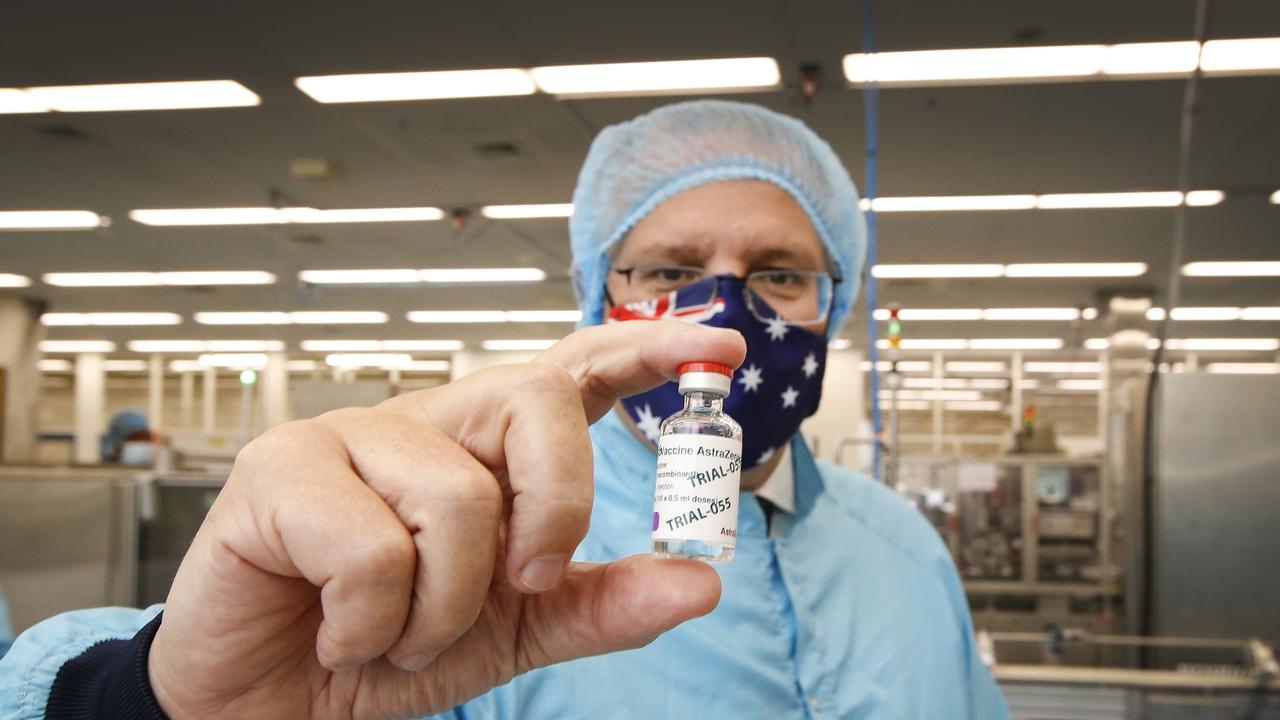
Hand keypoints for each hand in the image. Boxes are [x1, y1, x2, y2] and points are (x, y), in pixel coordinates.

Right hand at [147, 322, 745, 718]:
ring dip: (442, 608)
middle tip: (530, 579)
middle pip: (535, 398)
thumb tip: (701, 581)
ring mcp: (349, 436)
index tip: (722, 347)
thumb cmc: (385, 650)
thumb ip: (600, 604)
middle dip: (559, 500)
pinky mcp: (280, 469)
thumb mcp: (513, 634)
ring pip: (459, 499)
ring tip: (393, 635)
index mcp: (484, 451)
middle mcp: (425, 425)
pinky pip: (373, 549)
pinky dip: (372, 625)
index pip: (572, 374)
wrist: (268, 707)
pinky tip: (335, 632)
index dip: (645, 351)